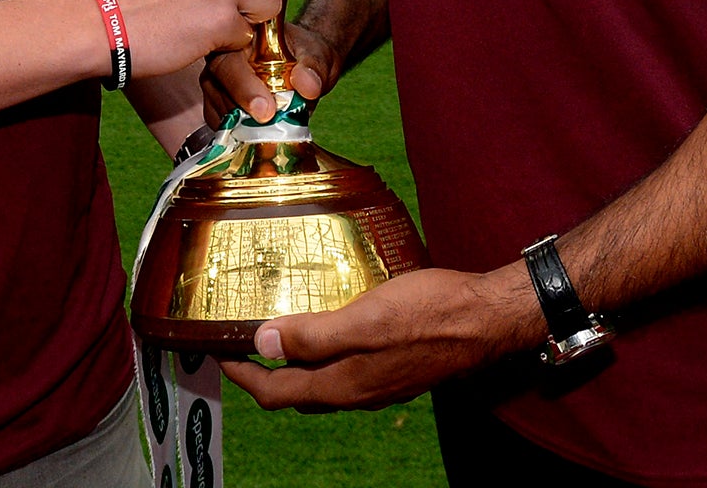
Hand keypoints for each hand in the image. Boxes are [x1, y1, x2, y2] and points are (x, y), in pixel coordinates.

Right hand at [201, 20, 343, 124]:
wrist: (305, 66)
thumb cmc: (306, 53)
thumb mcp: (317, 55)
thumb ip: (313, 67)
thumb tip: (307, 85)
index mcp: (240, 37)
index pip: (230, 61)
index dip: (244, 87)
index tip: (267, 110)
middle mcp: (222, 58)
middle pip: (216, 86)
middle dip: (240, 111)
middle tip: (267, 126)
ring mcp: (218, 82)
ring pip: (216, 108)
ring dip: (239, 126)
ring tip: (266, 134)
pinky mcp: (220, 105)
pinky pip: (220, 124)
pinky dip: (236, 135)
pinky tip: (256, 138)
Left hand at [218, 265, 545, 411]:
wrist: (486, 319)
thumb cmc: (428, 314)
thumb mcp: (363, 318)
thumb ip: (313, 336)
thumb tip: (263, 344)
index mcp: (343, 384)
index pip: (277, 391)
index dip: (244, 375)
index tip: (220, 352)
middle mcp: (357, 391)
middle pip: (296, 392)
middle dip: (264, 372)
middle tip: (243, 343)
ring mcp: (379, 382)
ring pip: (322, 382)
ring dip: (295, 363)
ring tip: (279, 331)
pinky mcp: (395, 366)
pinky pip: (346, 368)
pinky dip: (324, 354)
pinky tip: (329, 326)